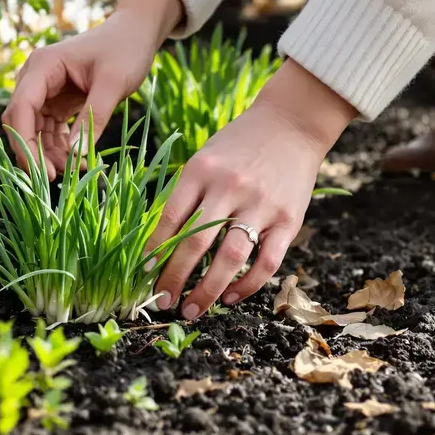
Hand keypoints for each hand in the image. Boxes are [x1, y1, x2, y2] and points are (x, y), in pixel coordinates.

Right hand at [2, 0, 181, 178]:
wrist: (135, 33)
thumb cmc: (126, 49)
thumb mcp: (114, 83)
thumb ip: (94, 117)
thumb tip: (75, 155)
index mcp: (42, 66)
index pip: (21, 107)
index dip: (25, 141)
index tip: (39, 169)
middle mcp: (36, 78)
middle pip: (20, 121)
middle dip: (32, 152)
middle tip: (52, 178)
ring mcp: (44, 91)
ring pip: (32, 130)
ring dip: (46, 153)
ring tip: (73, 172)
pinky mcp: (56, 102)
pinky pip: (48, 130)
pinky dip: (58, 148)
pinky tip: (76, 162)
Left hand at [148, 60, 357, 319]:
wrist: (290, 124)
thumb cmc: (237, 145)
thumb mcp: (204, 158)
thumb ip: (186, 196)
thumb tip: (161, 245)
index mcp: (201, 170)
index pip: (171, 218)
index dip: (155, 251)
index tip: (144, 275)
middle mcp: (229, 187)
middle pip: (196, 243)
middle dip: (175, 278)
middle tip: (163, 302)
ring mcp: (261, 205)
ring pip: (230, 258)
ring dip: (207, 290)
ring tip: (191, 310)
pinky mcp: (288, 220)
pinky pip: (266, 262)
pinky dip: (247, 285)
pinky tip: (230, 297)